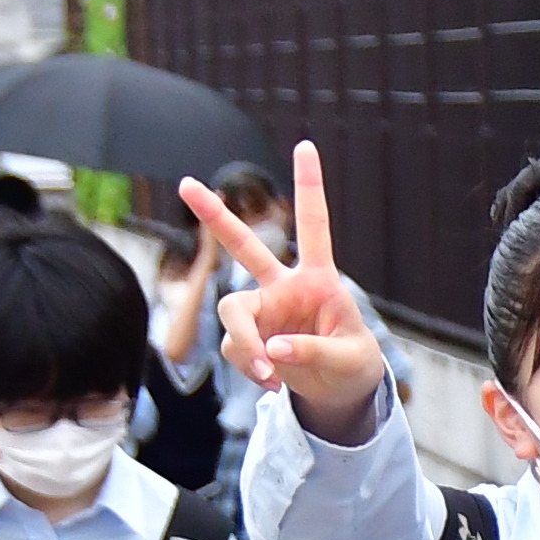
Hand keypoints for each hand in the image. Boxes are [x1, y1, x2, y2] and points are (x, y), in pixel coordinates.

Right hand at [191, 148, 388, 438]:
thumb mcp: (348, 360)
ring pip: (231, 312)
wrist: (340, 393)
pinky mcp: (250, 338)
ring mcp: (263, 311)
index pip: (313, 226)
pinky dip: (251, 367)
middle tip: (186, 183)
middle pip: (243, 247)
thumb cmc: (353, 365)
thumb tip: (271, 349)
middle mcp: (283, 287)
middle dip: (214, 216)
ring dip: (243, 343)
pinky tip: (273, 380)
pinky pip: (237, 350)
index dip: (309, 187)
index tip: (306, 146)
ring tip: (267, 371)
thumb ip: (312, 352)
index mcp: (319, 279)